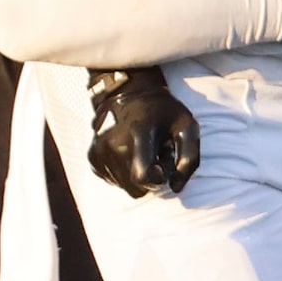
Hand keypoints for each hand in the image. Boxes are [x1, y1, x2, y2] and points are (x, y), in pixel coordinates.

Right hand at [87, 65, 197, 196]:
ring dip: (136, 175)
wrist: (127, 93)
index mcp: (139, 132)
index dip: (158, 179)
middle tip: (156, 156)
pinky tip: (129, 153)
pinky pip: (113, 181)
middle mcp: (113, 142)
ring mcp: (99, 149)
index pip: (144, 176)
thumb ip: (189, 159)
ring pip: (125, 187)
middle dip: (150, 179)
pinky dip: (124, 172)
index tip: (163, 166)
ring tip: (142, 153)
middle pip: (136, 188)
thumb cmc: (163, 112)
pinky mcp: (92, 156)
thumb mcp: (187, 127)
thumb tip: (175, 187)